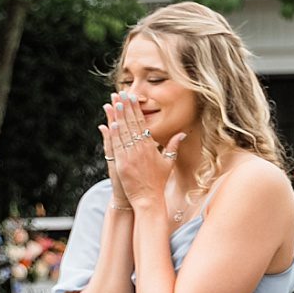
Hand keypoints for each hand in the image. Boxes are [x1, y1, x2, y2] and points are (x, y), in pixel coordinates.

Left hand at [100, 91, 182, 212]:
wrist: (149, 199)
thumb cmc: (158, 182)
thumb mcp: (168, 163)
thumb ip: (174, 146)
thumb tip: (182, 133)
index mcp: (151, 147)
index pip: (142, 124)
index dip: (136, 110)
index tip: (132, 98)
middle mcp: (141, 149)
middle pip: (132, 124)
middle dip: (126, 108)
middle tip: (121, 94)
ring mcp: (131, 156)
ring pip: (123, 132)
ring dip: (118, 117)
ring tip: (114, 103)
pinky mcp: (122, 164)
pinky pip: (117, 146)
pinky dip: (114, 134)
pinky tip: (111, 123)